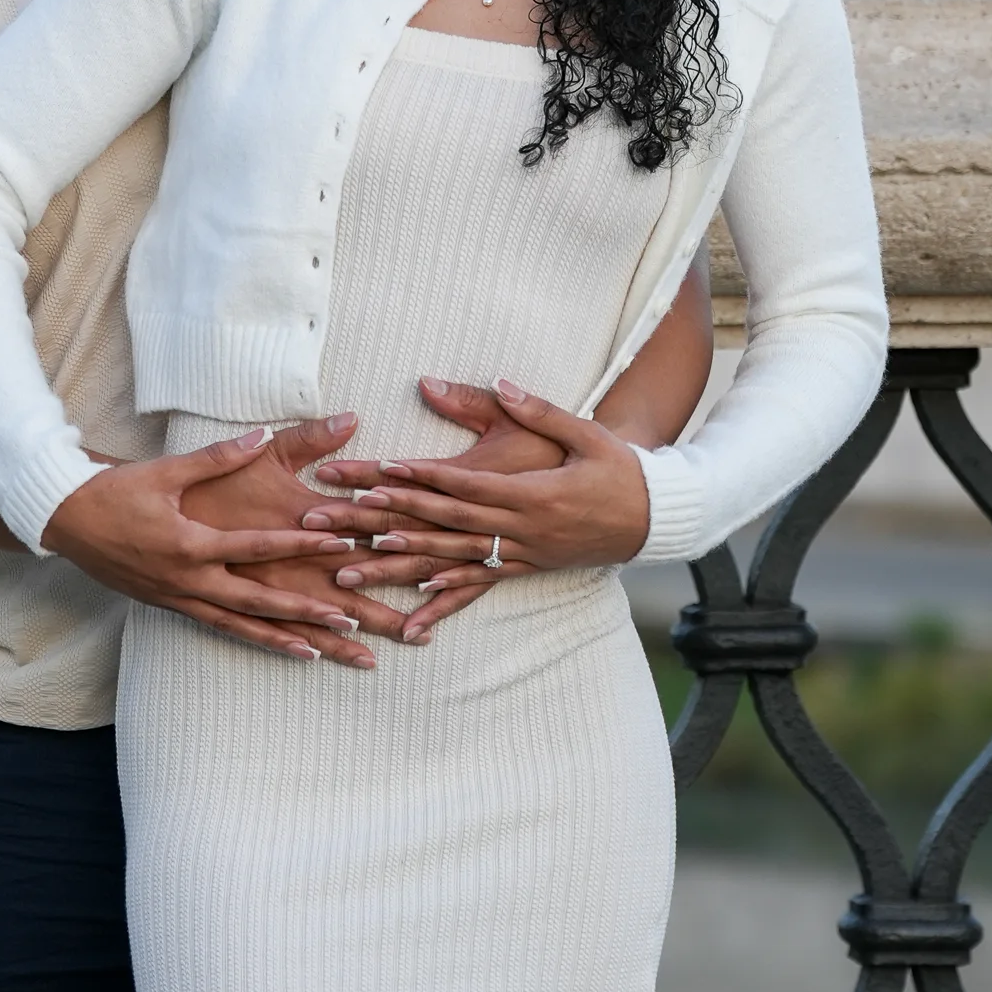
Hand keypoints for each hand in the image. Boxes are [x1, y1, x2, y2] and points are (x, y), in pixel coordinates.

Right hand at [42, 416, 388, 665]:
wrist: (65, 520)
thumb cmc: (116, 491)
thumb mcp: (167, 471)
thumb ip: (218, 456)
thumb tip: (260, 434)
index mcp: (192, 544)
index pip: (260, 546)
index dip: (305, 543)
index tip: (345, 542)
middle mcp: (190, 579)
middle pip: (260, 600)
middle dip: (308, 609)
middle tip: (352, 615)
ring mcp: (180, 598)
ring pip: (243, 625)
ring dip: (287, 636)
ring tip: (329, 648)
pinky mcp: (172, 606)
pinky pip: (222, 628)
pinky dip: (256, 639)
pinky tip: (288, 649)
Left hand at [302, 377, 651, 640]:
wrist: (656, 517)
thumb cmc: (618, 468)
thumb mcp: (582, 431)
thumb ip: (536, 408)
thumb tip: (498, 381)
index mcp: (529, 492)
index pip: (459, 483)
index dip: (416, 479)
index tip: (374, 473)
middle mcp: (520, 529)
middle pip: (441, 524)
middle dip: (383, 521)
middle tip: (335, 520)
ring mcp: (522, 554)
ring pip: (450, 561)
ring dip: (400, 566)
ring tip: (351, 569)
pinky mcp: (528, 568)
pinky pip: (480, 585)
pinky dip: (448, 598)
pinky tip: (415, 610)